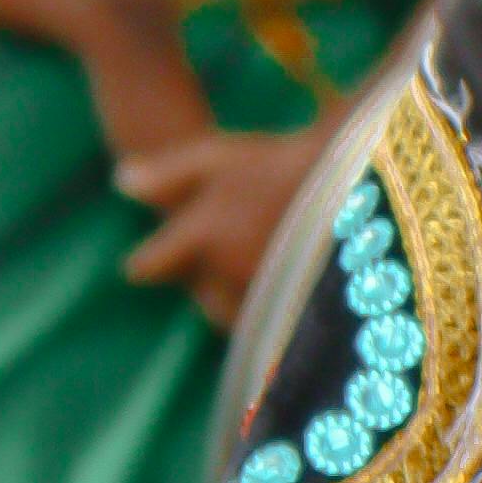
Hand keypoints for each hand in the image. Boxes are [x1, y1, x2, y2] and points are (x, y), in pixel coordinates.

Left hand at [118, 122, 324, 330]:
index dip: (150, 263)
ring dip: (235, 297)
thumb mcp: (218, 156)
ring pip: (230, 313)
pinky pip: (265, 326)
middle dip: (205, 278)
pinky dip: (268, 311)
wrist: (361, 172)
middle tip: (230, 248)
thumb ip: (167, 174)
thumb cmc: (279, 161)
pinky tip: (284, 284)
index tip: (150, 262)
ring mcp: (262, 294)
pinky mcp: (294, 314)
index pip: (149, 266)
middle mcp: (228, 269)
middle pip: (197, 293)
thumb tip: (120, 178)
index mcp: (201, 232)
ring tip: (260, 261)